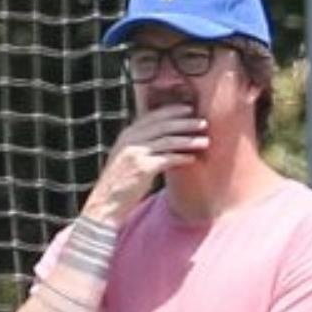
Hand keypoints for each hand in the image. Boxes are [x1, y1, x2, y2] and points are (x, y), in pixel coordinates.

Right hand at [83, 102, 207, 218]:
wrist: (106, 203)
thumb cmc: (120, 183)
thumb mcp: (126, 157)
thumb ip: (141, 145)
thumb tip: (164, 138)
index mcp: (126, 135)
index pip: (152, 117)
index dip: (171, 112)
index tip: (188, 109)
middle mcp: (130, 141)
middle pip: (162, 126)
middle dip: (184, 123)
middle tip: (203, 122)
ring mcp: (135, 154)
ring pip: (168, 141)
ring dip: (189, 140)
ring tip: (205, 140)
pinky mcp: (143, 169)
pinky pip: (168, 159)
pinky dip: (182, 158)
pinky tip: (193, 159)